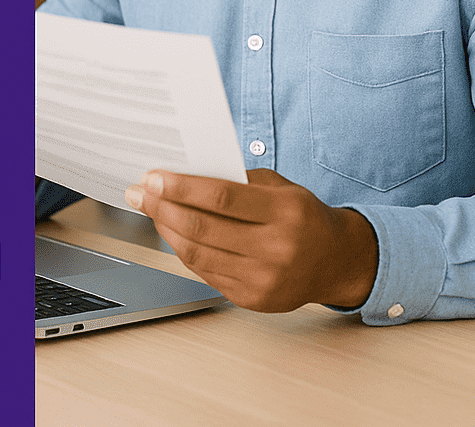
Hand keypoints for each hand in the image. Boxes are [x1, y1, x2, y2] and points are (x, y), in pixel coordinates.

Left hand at [125, 168, 377, 312]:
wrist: (336, 261)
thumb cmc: (302, 215)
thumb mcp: (279, 187)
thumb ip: (237, 181)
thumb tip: (183, 174)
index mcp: (285, 211)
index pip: (222, 197)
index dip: (181, 187)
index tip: (153, 176)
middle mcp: (277, 248)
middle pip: (203, 227)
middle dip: (162, 207)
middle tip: (138, 192)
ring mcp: (265, 279)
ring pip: (198, 253)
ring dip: (165, 229)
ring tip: (149, 210)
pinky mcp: (253, 299)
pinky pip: (205, 272)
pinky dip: (182, 250)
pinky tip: (171, 233)